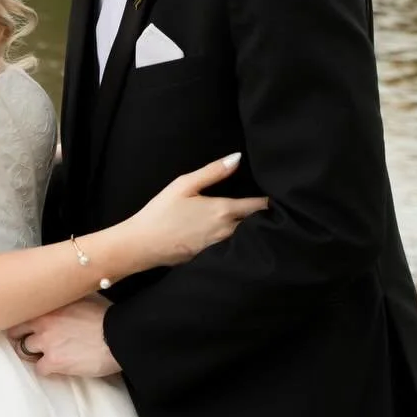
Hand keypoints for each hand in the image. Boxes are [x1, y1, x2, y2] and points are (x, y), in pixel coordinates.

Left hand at [8, 298, 120, 377]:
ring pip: (24, 351)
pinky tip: (58, 367)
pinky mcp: (54, 361)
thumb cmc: (108, 317)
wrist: (120, 336)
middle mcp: (43, 322)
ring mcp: (47, 342)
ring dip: (33, 355)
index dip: (22, 322)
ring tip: (47, 356)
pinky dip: (46, 369)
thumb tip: (63, 299)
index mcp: (50, 305)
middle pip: (16, 333)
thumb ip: (66, 301)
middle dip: (21, 339)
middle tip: (29, 344)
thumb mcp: (85, 299)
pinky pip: (39, 369)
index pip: (22, 313)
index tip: (24, 327)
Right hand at [117, 152, 267, 269]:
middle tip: (268, 208)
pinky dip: (237, 242)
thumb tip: (237, 158)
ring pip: (245, 237)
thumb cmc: (160, 213)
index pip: (259, 206)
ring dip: (251, 230)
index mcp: (223, 210)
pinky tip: (230, 236)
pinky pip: (231, 248)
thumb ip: (213, 171)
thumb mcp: (184, 185)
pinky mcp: (211, 259)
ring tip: (253, 221)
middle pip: (256, 223)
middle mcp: (227, 231)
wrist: (141, 245)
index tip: (276, 195)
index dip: (269, 200)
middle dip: (263, 216)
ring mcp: (220, 248)